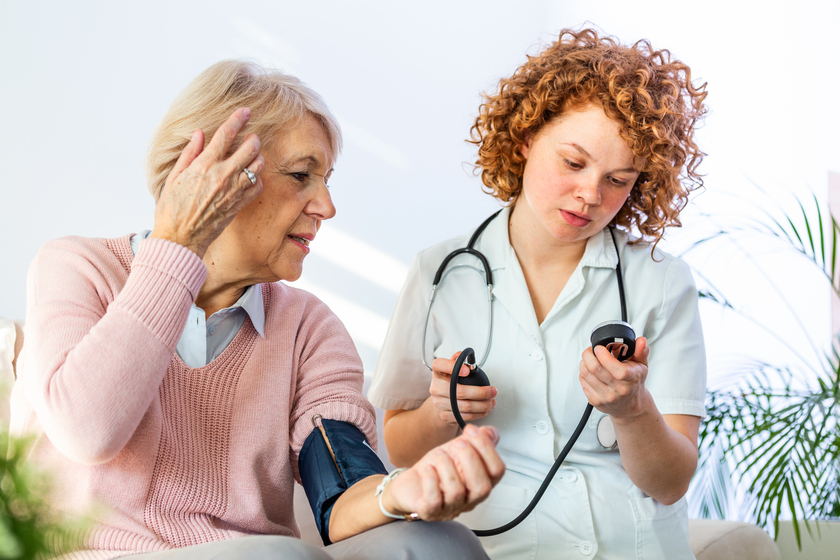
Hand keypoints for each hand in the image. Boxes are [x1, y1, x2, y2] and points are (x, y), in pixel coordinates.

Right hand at [150, 108, 264, 257]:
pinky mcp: (240, 204)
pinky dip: (257, 178)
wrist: (181, 238)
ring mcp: (234, 190)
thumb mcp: (174, 177)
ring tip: (252, 157)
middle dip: (253, 138)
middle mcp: (222, 175)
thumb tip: (200, 134)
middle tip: (251, 138)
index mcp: (204, 165)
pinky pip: (258, 186)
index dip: (238, 119)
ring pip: (258, 165)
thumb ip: (190, 154)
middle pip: (249, 147)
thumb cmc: (172, 208)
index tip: (246, 111)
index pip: (226, 135)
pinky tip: (250, 178)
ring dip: (257, 157)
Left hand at [382, 424, 504, 520]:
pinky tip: (429, 469)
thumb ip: (475, 442)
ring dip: (447, 467)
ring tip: (439, 455)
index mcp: (480, 482)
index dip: (487, 448)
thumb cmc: (437, 469)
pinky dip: (431, 480)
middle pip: (482, 487)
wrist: (411, 484)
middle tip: (458, 443)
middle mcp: (469, 499)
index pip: (497, 470)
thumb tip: (490, 432)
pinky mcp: (430, 512)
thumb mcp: (457, 451)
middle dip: (471, 459)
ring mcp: (450, 508)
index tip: (471, 430)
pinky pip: (434, 500)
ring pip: (457, 492)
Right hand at [429, 352, 496, 426]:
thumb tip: (461, 354)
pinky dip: (479, 413)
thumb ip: (456, 361)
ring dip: (483, 405)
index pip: (440, 365)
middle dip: (481, 392)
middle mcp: (436, 388)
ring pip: (466, 406)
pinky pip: (466, 416)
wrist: (440, 403)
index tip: (467, 370)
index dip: (452, 367)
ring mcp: (439, 403)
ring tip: (492, 401)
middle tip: (493, 391)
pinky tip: (486, 409)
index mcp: (437, 372)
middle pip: (460, 391)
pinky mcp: (445, 415)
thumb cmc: (449, 383)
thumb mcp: (450, 370)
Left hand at [579, 336, 650, 419]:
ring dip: (584, 362)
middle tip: (591, 350)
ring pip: (585, 373)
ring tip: (590, 359)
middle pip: (595, 368)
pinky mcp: (595, 401)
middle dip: (589, 354)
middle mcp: (619, 390)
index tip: (599, 348)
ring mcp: (606, 397)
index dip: (604, 356)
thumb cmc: (634, 382)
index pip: (617, 370)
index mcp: (631, 379)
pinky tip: (590, 371)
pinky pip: (582, 381)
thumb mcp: (641, 366)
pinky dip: (583, 372)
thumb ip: (640, 351)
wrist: (630, 405)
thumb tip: (641, 341)